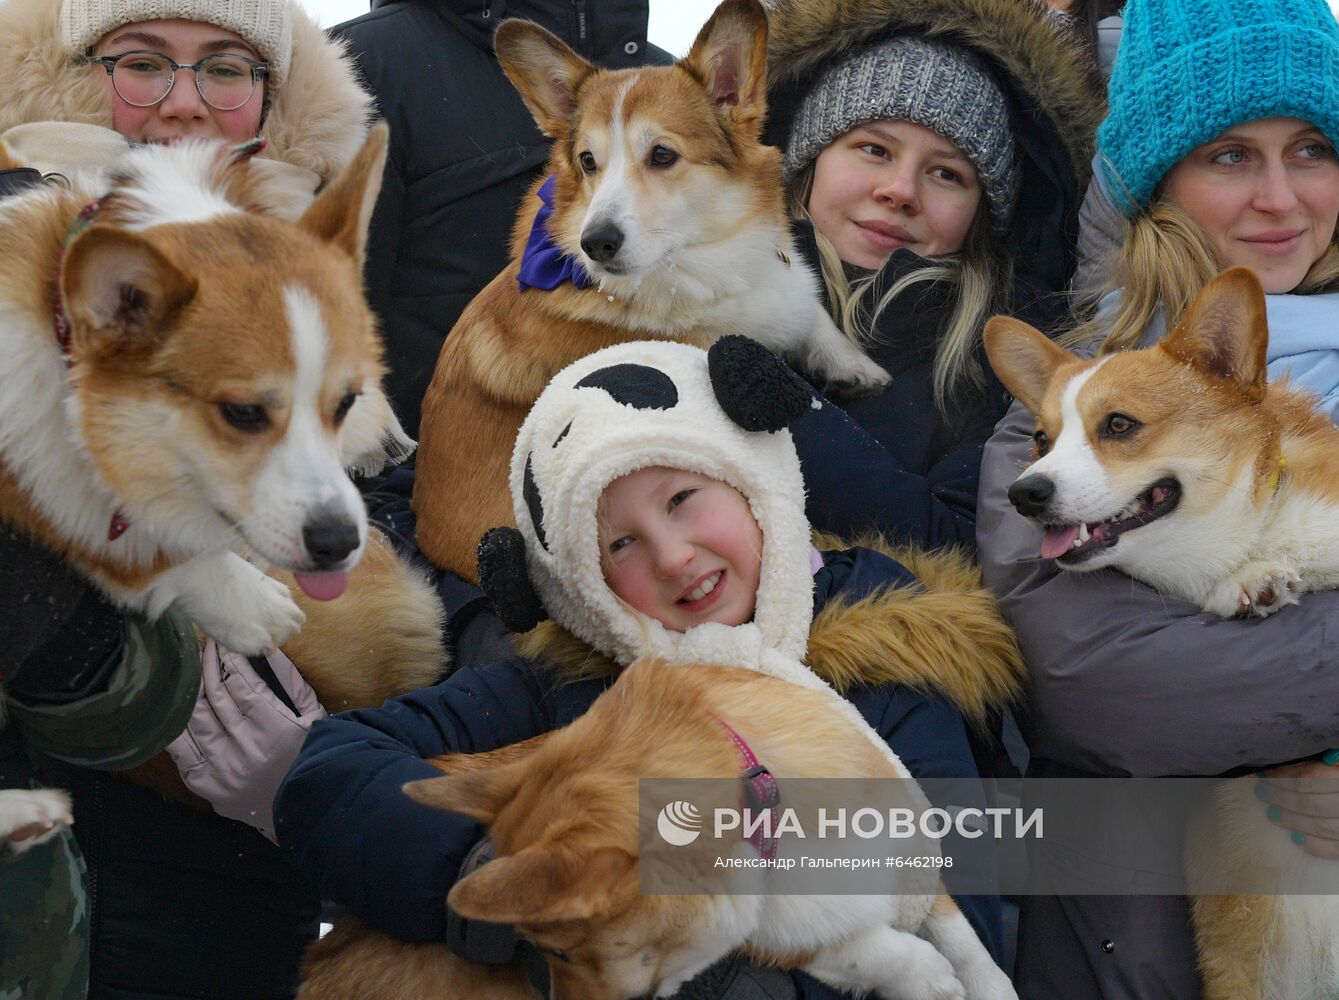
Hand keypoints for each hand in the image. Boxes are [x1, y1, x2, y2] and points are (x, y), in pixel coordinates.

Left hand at [166, 641, 326, 841]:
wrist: (301, 810)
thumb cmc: (311, 757)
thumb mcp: (313, 717)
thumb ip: (292, 682)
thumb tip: (268, 648)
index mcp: (275, 729)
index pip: (242, 683)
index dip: (230, 659)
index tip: (224, 642)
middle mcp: (245, 748)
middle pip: (216, 695)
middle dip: (207, 664)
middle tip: (203, 645)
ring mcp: (222, 768)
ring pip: (194, 718)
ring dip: (190, 688)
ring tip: (187, 669)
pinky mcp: (206, 784)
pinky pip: (181, 749)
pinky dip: (176, 724)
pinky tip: (176, 705)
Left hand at [1259, 752, 1338, 858]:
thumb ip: (1334, 761)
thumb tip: (1322, 759)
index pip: (1309, 778)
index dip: (1283, 777)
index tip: (1264, 775)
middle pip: (1311, 802)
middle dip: (1282, 798)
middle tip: (1263, 793)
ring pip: (1322, 826)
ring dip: (1293, 820)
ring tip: (1273, 814)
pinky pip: (1336, 849)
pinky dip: (1315, 846)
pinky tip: (1297, 839)